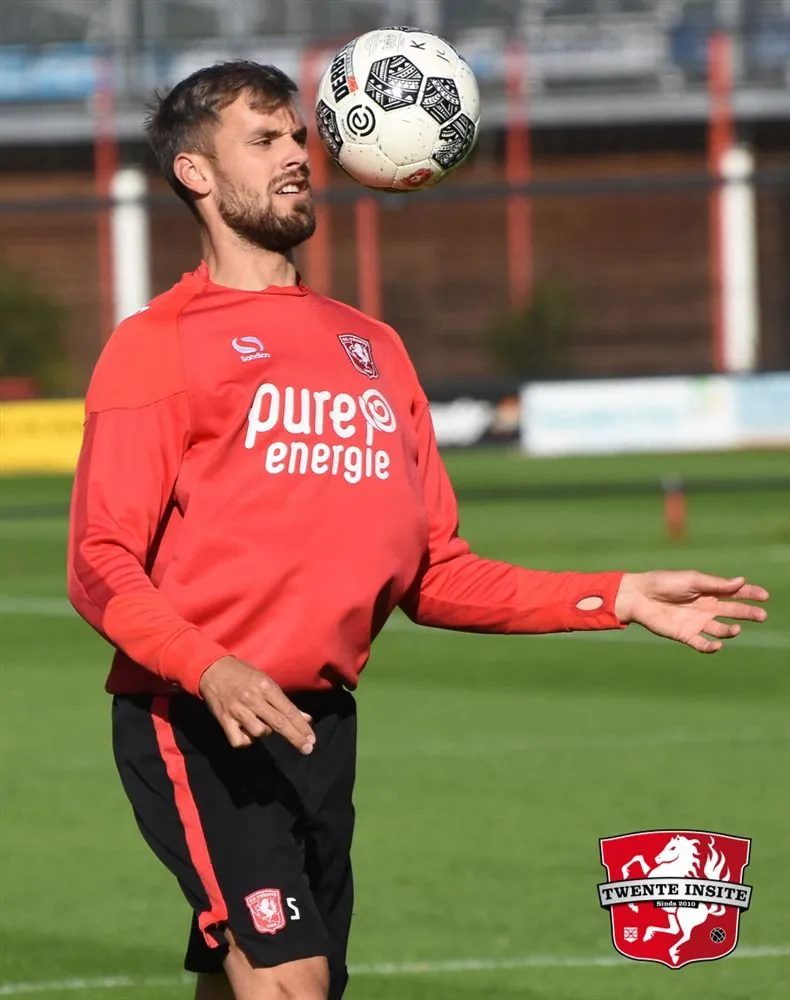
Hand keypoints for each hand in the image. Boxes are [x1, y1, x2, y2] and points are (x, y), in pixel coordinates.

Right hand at [199, 656, 315, 751]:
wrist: (213, 670)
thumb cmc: (244, 675)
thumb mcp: (267, 682)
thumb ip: (285, 702)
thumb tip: (307, 719)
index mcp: (265, 687)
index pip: (288, 710)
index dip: (302, 726)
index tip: (311, 739)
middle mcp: (253, 699)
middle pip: (279, 723)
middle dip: (295, 737)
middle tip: (307, 749)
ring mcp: (238, 710)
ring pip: (260, 732)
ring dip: (265, 732)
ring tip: (261, 723)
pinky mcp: (224, 720)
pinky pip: (239, 741)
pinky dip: (246, 741)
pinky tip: (247, 733)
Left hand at [614, 571, 768, 653]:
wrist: (639, 596)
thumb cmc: (664, 582)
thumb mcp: (692, 580)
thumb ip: (716, 584)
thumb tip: (742, 581)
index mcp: (708, 591)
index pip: (734, 593)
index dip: (750, 594)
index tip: (765, 596)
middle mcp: (706, 607)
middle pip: (733, 611)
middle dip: (748, 613)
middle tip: (762, 615)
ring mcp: (696, 622)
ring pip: (721, 630)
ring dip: (731, 631)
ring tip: (736, 629)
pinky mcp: (685, 635)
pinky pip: (702, 644)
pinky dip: (711, 647)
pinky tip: (718, 645)